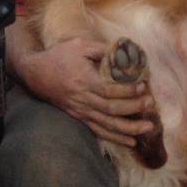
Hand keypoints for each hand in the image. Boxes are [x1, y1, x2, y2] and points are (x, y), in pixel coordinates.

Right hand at [17, 35, 155, 146]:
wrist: (36, 73)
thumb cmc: (58, 56)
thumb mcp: (79, 45)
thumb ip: (101, 49)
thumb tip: (124, 51)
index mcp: (84, 80)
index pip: (110, 90)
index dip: (128, 91)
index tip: (143, 86)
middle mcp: (83, 99)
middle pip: (112, 109)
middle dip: (134, 109)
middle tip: (150, 104)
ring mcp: (80, 111)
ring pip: (107, 125)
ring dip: (129, 129)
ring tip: (147, 128)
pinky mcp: (79, 117)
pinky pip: (99, 131)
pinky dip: (115, 137)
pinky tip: (130, 141)